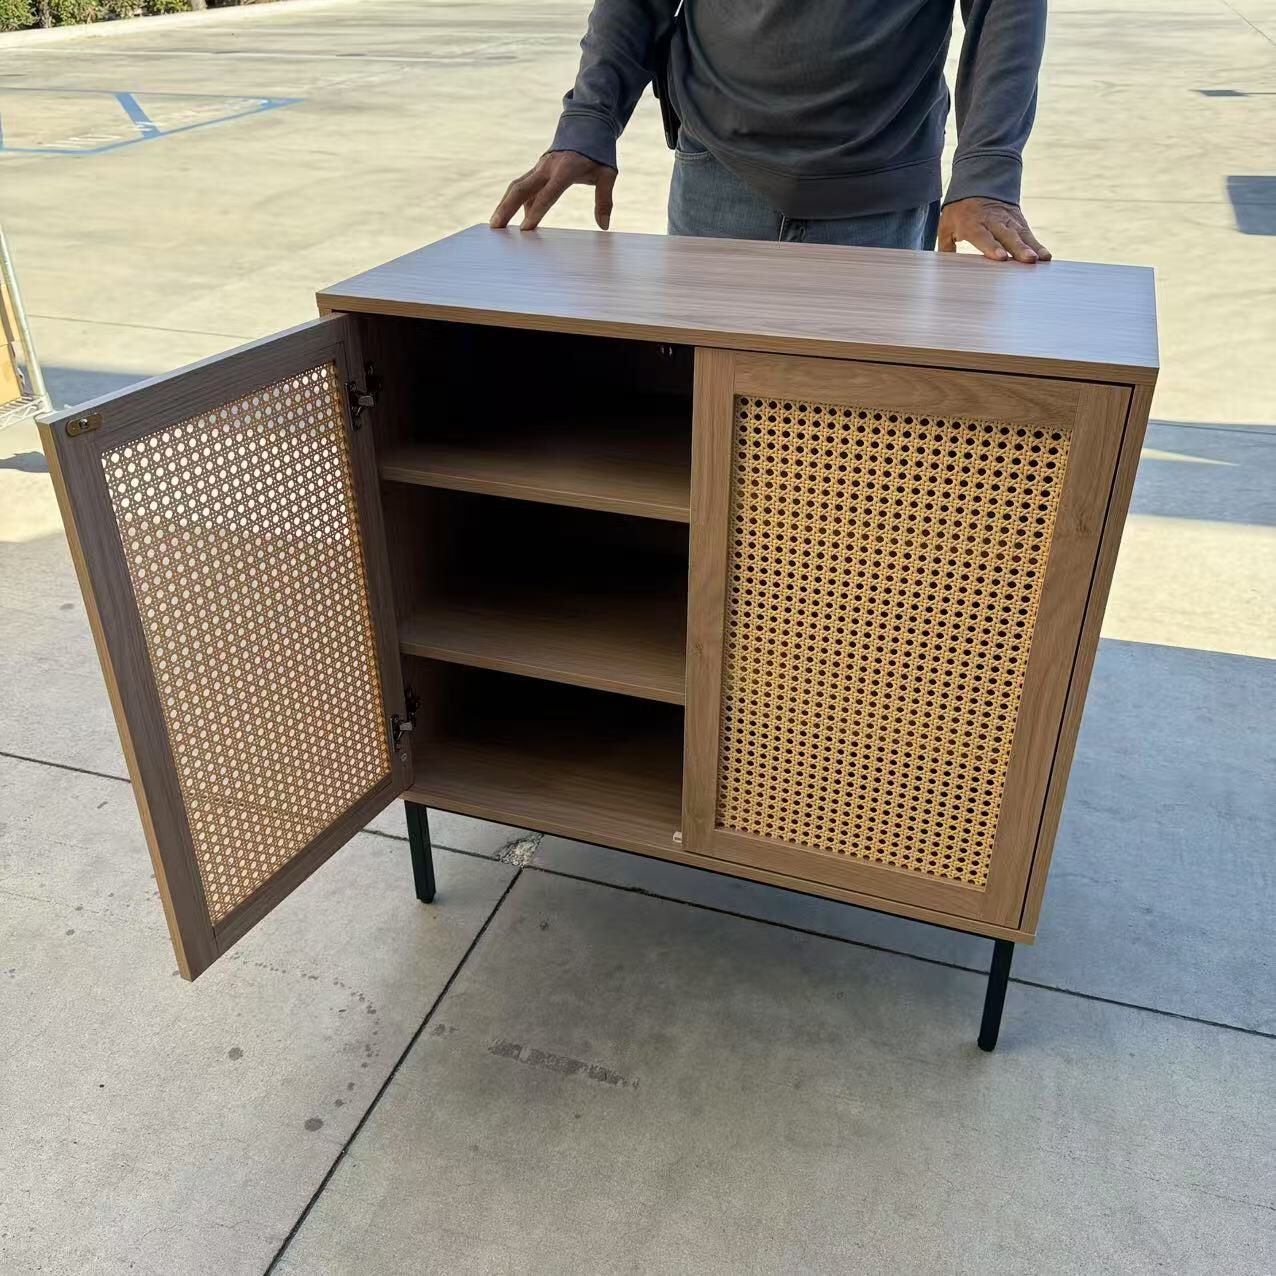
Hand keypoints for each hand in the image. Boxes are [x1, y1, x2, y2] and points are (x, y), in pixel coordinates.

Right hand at [490, 150, 617, 231]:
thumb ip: (604, 200)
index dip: (536, 211)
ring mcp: (539, 168)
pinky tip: (513, 219)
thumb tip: (604, 226)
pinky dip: (516, 202)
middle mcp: (547, 167)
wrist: (587, 125)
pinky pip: (524, 188)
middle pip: (521, 188)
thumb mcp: (607, 174)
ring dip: (504, 205)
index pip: (548, 193)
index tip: (525, 228)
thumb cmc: (598, 152)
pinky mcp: (537, 170)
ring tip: (495, 224)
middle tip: (496, 227)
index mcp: (565, 169)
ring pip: (517, 187)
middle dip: (507, 208)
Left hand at [938, 198, 1050, 262]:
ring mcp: (1007, 219)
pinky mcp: (1018, 220)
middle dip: (1018, 248)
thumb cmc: (959, 211)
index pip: (982, 236)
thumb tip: (945, 266)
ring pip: (1020, 234)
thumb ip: (946, 246)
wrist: (978, 182)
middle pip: (1006, 236)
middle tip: (1028, 260)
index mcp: (972, 223)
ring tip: (1041, 259)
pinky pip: (1028, 233)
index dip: (991, 247)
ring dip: (1031, 247)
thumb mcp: (945, 226)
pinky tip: (1045, 256)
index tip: (1001, 258)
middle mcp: (992, 221)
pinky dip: (1037, 244)